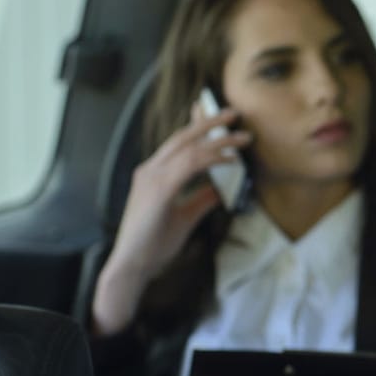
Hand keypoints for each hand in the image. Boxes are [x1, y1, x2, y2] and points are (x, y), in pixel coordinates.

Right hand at [91, 103, 250, 335]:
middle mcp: (150, 171)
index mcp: (152, 175)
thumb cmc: (153, 244)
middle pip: (183, 138)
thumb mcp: (184, 218)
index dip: (194, 125)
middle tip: (233, 113)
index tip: (207, 110)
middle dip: (209, 122)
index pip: (177, 143)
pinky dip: (212, 159)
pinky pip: (190, 165)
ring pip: (190, 148)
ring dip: (219, 140)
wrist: (133, 265)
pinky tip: (230, 160)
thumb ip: (200, 200)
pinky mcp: (160, 190)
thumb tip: (220, 190)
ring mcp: (152, 178)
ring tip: (243, 137)